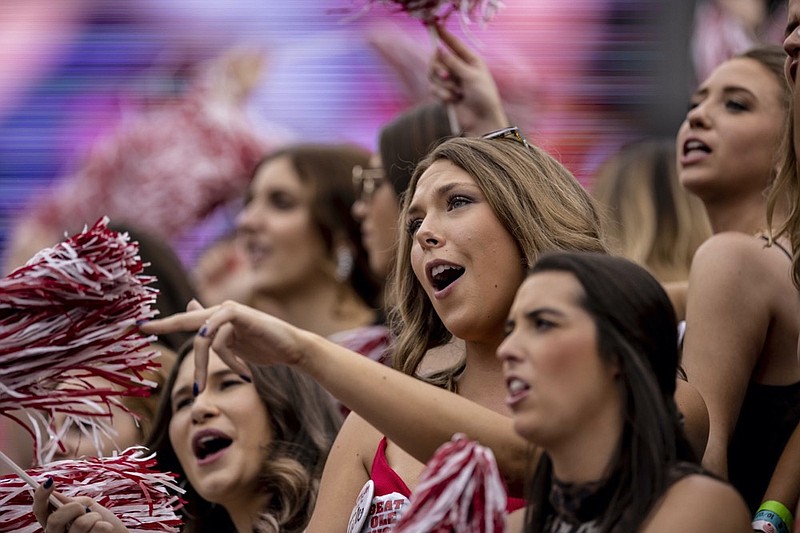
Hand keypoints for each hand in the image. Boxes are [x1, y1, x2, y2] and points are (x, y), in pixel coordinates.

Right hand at [33, 479, 128, 532]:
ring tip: (99, 522)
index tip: (49, 482)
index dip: (41, 497)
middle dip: (74, 508)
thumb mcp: (89, 507)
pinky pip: (96, 530)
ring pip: (80, 524)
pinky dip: (104, 526)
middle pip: (54, 520)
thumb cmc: (105, 522)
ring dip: (95, 517)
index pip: (41, 511)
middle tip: (85, 509)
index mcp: (57, 524)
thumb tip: (53, 493)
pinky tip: (106, 530)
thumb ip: (72, 502)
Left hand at [140, 300, 308, 391]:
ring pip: (202, 339)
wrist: (292, 348)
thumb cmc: (265, 347)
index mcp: (216, 319)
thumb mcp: (235, 343)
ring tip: (206, 387)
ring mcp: (229, 310)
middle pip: (185, 320)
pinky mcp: (239, 314)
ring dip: (204, 366)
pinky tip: (242, 371)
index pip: (185, 319)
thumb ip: (214, 331)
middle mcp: (220, 310)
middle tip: (141, 328)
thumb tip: (192, 306)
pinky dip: (229, 360)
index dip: (163, 322)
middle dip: (162, 324)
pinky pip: (219, 339)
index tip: (139, 326)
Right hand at [429, 25, 508, 135]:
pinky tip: (454, 101)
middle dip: (438, 67)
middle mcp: (459, 69)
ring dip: (444, 84)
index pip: (454, 44)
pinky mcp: (444, 94)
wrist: (481, 120)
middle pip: (437, 59)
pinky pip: (433, 88)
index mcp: (470, 60)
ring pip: (433, 74)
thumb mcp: (471, 76)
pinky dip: (443, 95)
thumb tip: (439, 50)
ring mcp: (451, 81)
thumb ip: (454, 63)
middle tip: (446, 75)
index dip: (444, 36)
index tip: (434, 26)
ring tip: (456, 93)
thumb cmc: (483, 96)